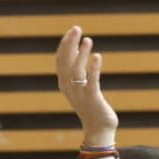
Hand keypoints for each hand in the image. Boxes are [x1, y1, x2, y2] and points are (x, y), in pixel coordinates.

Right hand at [56, 27, 117, 143]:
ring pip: (77, 71)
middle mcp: (69, 88)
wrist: (98, 129)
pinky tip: (97, 56)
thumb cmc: (91, 105)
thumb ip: (77, 69)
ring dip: (81, 54)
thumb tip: (77, 49)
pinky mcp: (93, 100)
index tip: (72, 31)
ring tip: (88, 40)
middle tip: (76, 28)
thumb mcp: (80, 86)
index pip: (60, 61)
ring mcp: (80, 95)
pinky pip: (91, 83)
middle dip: (69, 45)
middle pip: (66, 63)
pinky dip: (93, 69)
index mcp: (64, 84)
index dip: (65, 45)